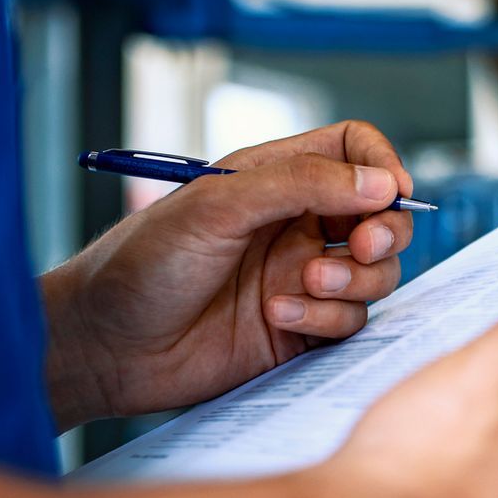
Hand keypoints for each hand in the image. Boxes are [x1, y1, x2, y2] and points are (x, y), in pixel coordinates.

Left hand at [42, 122, 415, 427]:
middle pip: (381, 215)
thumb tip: (381, 182)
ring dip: (354, 279)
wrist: (105, 346)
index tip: (392, 192)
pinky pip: (350, 321)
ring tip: (306, 286)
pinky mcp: (301, 329)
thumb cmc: (141, 264)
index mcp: (276, 178)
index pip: (353, 151)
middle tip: (364, 246)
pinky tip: (275, 316)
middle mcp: (296, 225)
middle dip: (386, 231)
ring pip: (375, 273)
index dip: (382, 165)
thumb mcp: (218, 205)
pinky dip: (326, 318)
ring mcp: (301, 278)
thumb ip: (303, 184)